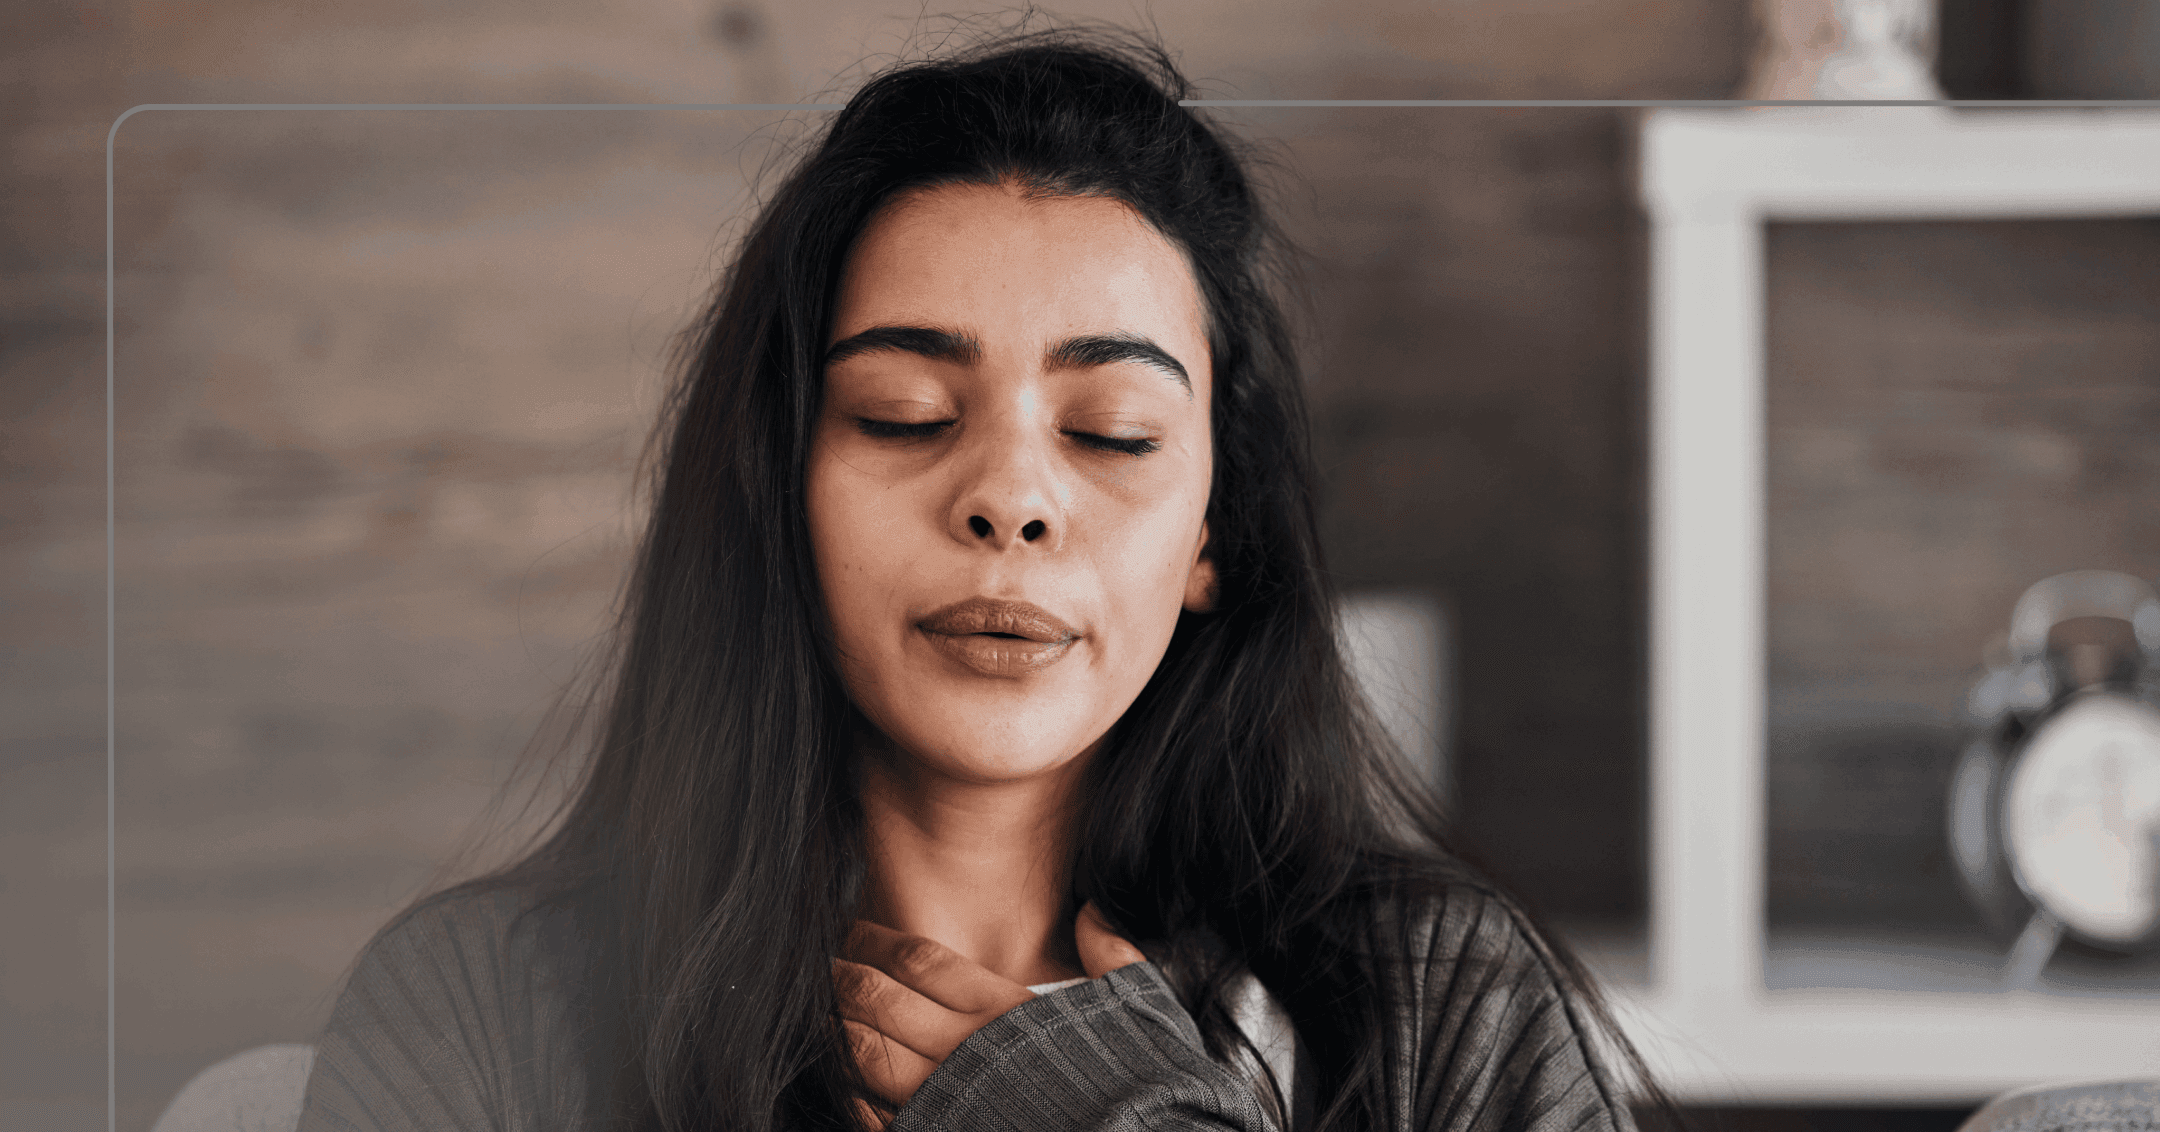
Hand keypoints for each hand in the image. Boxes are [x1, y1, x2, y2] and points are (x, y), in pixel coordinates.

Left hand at [835, 901, 1147, 1128]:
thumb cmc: (1140, 1088)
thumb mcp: (1140, 1013)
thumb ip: (1115, 961)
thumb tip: (1095, 916)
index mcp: (1008, 1013)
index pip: (921, 961)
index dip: (879, 941)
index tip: (855, 931)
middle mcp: (967, 1052)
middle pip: (880, 999)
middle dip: (842, 977)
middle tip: (822, 965)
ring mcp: (946, 1103)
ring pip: (865, 1053)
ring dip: (836, 1027)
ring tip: (822, 1010)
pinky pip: (873, 1117)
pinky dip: (849, 1094)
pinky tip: (841, 1079)